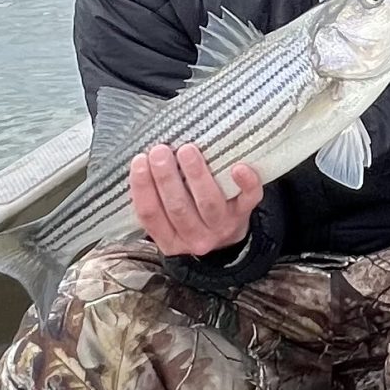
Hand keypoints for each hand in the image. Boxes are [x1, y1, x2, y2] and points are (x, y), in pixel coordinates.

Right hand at [129, 144, 261, 257]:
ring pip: (209, 202)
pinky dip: (247, 182)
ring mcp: (222, 225)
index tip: (139, 160)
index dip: (142, 187)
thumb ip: (155, 198)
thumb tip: (143, 161)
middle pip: (178, 208)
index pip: (150, 215)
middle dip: (167, 177)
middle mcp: (196, 237)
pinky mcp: (245, 212)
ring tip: (187, 150)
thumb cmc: (190, 216)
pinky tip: (238, 167)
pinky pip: (250, 198)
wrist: (226, 235)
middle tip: (160, 151)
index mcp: (170, 239)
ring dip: (197, 174)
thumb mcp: (167, 220)